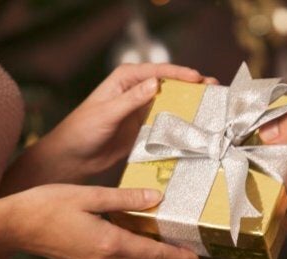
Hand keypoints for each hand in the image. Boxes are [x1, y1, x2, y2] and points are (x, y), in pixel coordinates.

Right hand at [4, 184, 198, 258]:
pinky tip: (134, 243)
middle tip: (188, 254)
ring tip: (167, 249)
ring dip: (150, 258)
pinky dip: (131, 255)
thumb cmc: (47, 204)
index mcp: (108, 242)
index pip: (151, 253)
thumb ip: (124, 199)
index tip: (194, 256)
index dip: (174, 255)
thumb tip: (155, 197)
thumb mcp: (89, 195)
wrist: (12, 225)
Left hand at [21, 63, 216, 183]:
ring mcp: (142, 110)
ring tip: (213, 108)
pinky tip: (196, 129)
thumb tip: (156, 83)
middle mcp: (136, 91)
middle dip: (192, 87)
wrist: (71, 158)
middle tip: (214, 90)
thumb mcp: (106, 113)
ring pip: (171, 103)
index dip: (179, 74)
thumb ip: (131, 99)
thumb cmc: (81, 131)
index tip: (198, 79)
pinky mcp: (144, 128)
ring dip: (190, 105)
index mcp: (125, 79)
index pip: (157, 72)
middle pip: (170, 85)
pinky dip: (181, 124)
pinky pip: (166, 122)